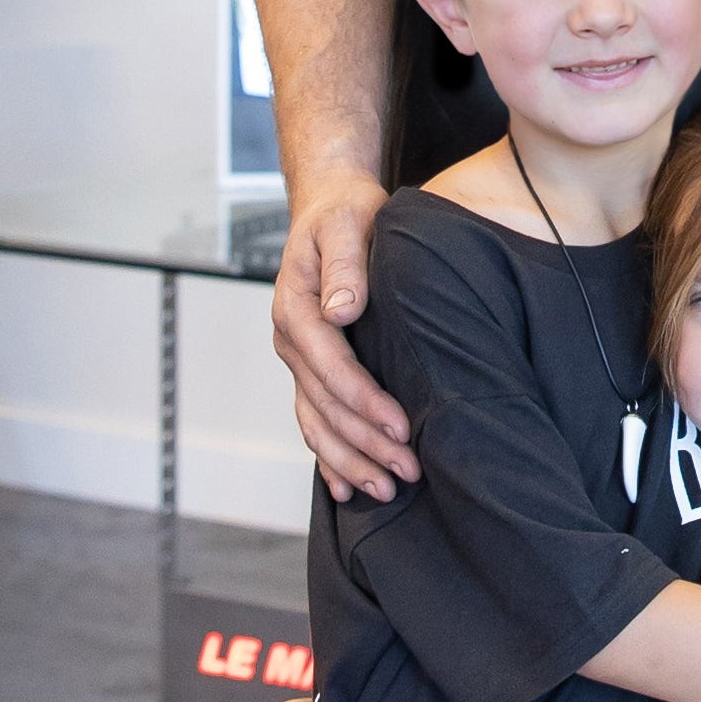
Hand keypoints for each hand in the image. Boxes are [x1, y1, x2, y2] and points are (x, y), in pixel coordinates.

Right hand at [271, 163, 419, 502]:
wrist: (330, 211)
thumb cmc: (345, 214)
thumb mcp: (348, 222)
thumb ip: (345, 263)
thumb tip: (340, 309)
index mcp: (296, 308)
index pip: (331, 366)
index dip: (365, 399)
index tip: (401, 426)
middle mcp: (292, 341)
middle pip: (326, 405)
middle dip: (366, 443)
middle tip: (408, 471)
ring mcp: (299, 361)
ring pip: (317, 423)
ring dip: (350, 461)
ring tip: (387, 490)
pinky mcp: (312, 370)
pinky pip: (314, 420)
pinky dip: (329, 457)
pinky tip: (347, 489)